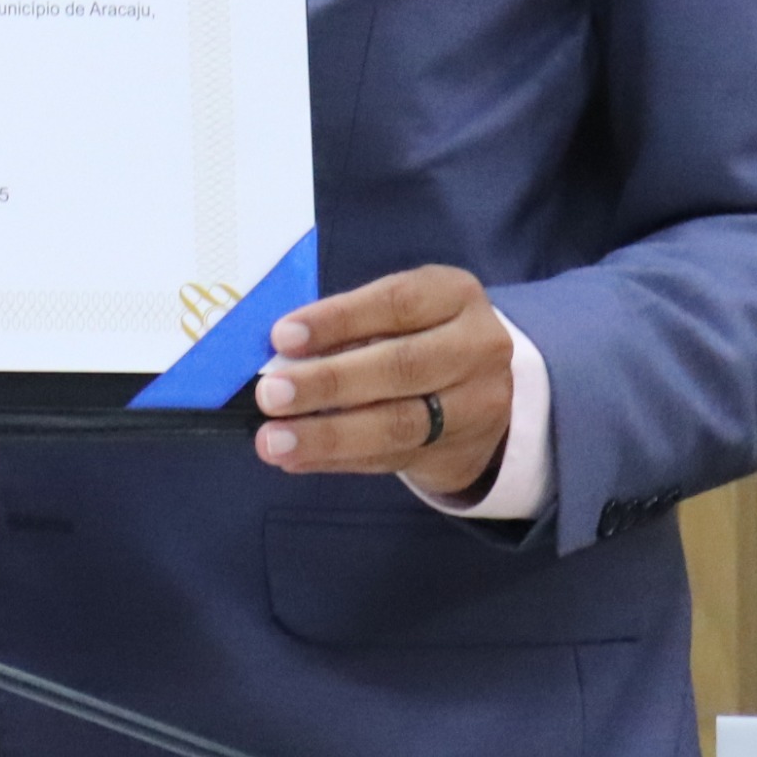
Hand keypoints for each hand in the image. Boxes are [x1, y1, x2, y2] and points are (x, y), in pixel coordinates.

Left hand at [252, 264, 510, 494]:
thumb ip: (351, 327)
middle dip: (328, 382)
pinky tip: (296, 459)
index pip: (396, 303)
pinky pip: (390, 459)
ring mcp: (474, 407)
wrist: (486, 392)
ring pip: (398, 425)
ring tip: (274, 440)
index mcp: (454, 296)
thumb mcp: (402, 313)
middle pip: (401, 367)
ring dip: (327, 435)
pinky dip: (336, 460)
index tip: (282, 337)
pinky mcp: (457, 453)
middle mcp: (476, 349)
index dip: (338, 320)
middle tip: (270, 395)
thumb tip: (282, 352)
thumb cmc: (421, 336)